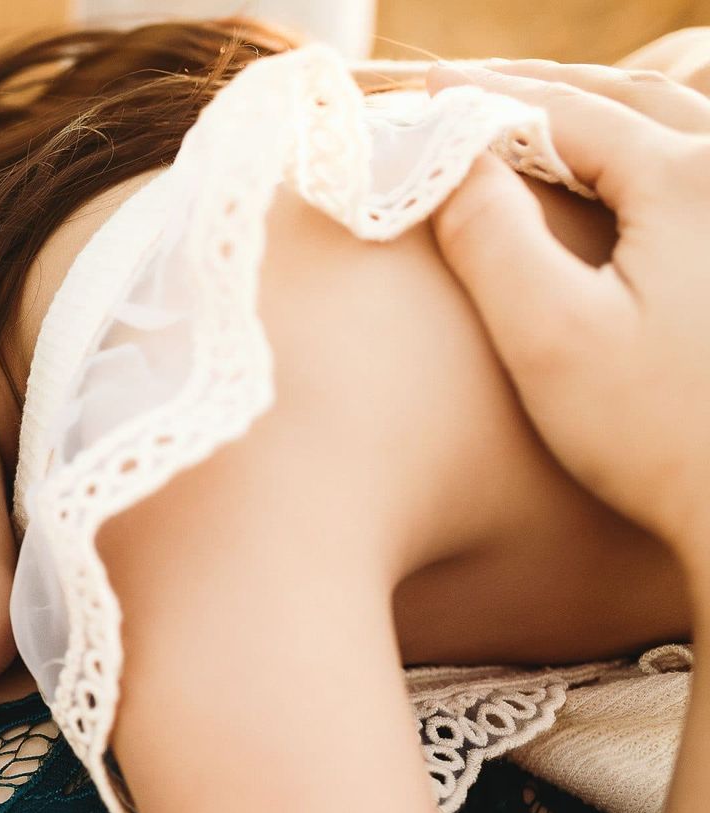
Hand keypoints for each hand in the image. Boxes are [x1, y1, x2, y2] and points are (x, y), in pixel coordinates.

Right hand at [425, 60, 709, 569]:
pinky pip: (704, 164)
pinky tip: (619, 167)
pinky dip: (648, 146)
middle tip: (467, 87)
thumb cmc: (655, 437)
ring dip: (600, 110)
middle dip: (543, 89)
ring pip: (680, 122)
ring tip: (534, 114)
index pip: (568, 114)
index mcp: (691, 181)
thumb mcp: (549, 339)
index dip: (486, 98)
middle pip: (630, 100)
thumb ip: (491, 238)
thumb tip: (447, 160)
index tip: (419, 91)